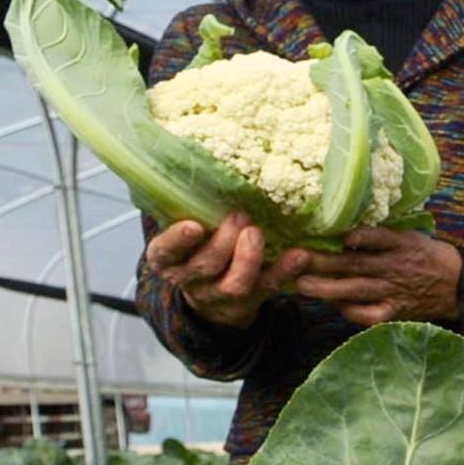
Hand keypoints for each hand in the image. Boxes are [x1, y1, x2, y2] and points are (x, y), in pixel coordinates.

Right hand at [147, 213, 299, 326]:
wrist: (210, 298)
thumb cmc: (197, 247)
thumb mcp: (185, 231)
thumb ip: (191, 209)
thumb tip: (206, 163)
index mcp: (168, 259)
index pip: (165, 251)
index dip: (178, 240)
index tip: (194, 226)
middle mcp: (190, 279)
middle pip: (206, 265)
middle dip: (224, 243)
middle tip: (240, 217)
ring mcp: (219, 295)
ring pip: (234, 284)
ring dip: (249, 258)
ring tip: (257, 233)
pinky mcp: (249, 301)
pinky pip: (268, 288)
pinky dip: (284, 271)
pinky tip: (298, 254)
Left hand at [294, 227, 462, 326]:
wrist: (458, 284)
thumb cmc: (427, 255)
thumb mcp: (411, 234)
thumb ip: (382, 232)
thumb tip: (345, 225)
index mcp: (401, 244)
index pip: (374, 236)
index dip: (352, 235)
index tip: (325, 231)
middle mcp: (394, 267)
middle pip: (354, 263)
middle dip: (322, 261)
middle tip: (296, 258)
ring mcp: (393, 291)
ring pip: (355, 290)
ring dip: (326, 287)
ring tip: (301, 285)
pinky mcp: (395, 312)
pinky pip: (368, 314)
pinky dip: (350, 310)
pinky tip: (334, 304)